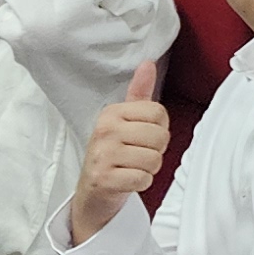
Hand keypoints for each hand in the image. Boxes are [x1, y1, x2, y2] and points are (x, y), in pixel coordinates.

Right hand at [68, 62, 170, 244]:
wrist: (93, 191)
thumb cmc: (114, 153)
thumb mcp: (125, 120)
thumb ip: (139, 93)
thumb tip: (148, 63)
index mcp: (112, 113)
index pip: (159, 113)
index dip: (159, 128)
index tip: (143, 136)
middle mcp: (105, 131)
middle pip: (160, 136)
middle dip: (156, 150)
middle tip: (138, 154)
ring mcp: (102, 155)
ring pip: (154, 159)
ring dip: (149, 168)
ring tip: (132, 167)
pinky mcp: (104, 179)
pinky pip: (144, 179)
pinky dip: (142, 183)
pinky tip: (128, 179)